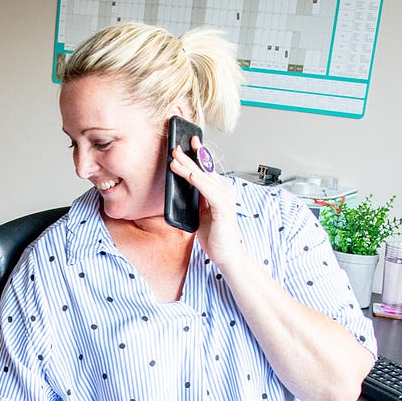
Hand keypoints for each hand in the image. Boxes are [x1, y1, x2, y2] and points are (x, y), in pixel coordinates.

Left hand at [169, 135, 241, 262]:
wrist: (227, 256)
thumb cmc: (216, 237)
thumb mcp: (201, 215)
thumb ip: (197, 201)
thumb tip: (183, 189)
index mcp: (218, 194)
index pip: (206, 171)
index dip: (198, 156)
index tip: (188, 144)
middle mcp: (223, 193)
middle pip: (204, 171)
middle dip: (189, 157)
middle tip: (176, 147)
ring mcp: (225, 200)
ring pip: (204, 178)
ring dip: (188, 167)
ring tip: (175, 158)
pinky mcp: (223, 208)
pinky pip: (208, 191)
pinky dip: (197, 181)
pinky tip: (188, 174)